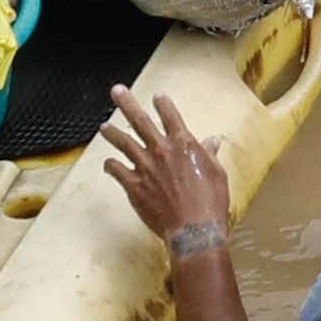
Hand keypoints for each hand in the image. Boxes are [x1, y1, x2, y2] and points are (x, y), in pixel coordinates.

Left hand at [100, 89, 236, 250]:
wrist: (194, 229)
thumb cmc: (210, 202)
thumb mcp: (217, 173)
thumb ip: (209, 154)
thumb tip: (212, 141)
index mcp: (183, 143)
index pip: (170, 116)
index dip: (163, 104)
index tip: (158, 96)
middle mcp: (161, 150)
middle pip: (139, 120)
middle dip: (127, 103)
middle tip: (116, 91)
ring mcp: (145, 167)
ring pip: (123, 142)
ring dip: (112, 132)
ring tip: (103, 126)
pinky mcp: (134, 185)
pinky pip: (117, 170)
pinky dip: (111, 166)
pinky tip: (107, 164)